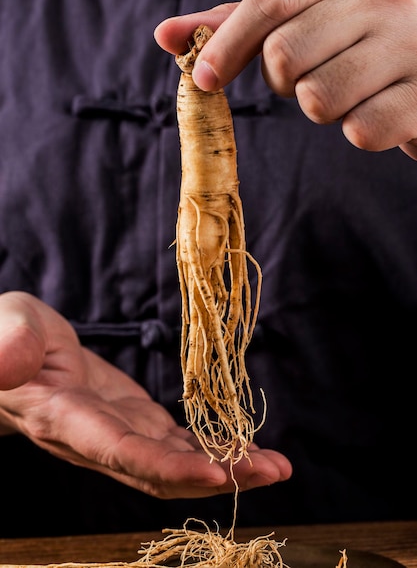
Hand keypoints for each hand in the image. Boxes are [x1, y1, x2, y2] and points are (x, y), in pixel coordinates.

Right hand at [0, 291, 291, 498]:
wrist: (13, 350)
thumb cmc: (8, 333)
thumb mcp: (8, 325)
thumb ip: (12, 343)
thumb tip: (9, 363)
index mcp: (66, 418)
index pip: (120, 452)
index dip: (166, 468)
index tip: (215, 473)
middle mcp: (97, 439)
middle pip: (160, 471)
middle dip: (217, 475)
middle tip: (273, 471)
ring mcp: (118, 432)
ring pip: (175, 463)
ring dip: (226, 467)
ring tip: (275, 465)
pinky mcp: (133, 420)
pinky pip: (174, 443)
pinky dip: (210, 449)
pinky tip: (244, 450)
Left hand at [155, 0, 416, 158]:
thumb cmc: (359, 42)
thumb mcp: (309, 16)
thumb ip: (239, 24)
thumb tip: (166, 35)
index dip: (229, 42)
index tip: (205, 78)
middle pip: (284, 54)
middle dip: (282, 80)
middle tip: (309, 76)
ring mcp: (412, 45)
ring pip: (317, 98)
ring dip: (319, 107)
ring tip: (349, 90)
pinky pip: (359, 131)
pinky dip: (358, 130)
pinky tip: (377, 109)